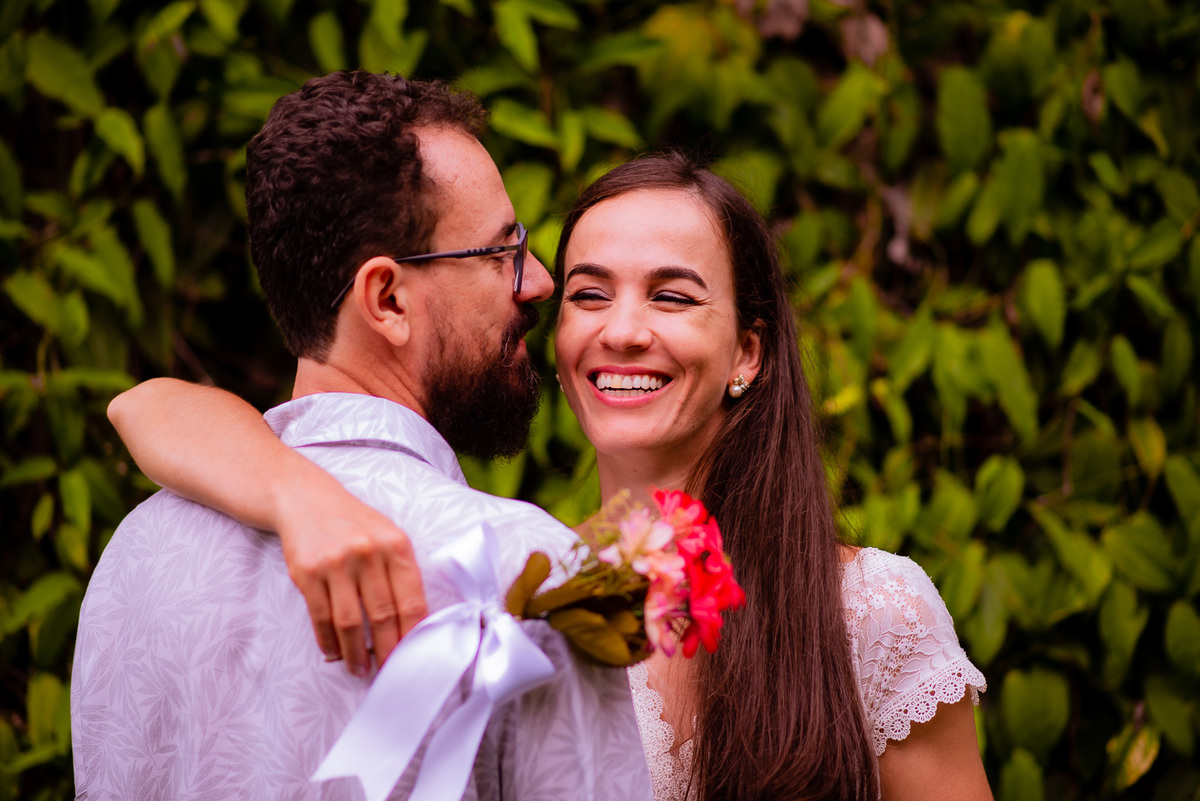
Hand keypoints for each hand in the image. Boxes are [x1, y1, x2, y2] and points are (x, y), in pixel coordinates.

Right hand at [276, 482, 426, 676]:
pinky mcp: (307, 572)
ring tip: (360, 668)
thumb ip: (401, 574)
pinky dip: (328, 641)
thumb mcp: (388, 536)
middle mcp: (368, 552)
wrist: (307, 500)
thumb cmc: (355, 525)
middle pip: (383, 616)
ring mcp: (336, 562)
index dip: (414, 636)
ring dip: (356, 653)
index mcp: (397, 545)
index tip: (415, 658)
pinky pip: (320, 617)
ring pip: (350, 623)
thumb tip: (412, 626)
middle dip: (387, 651)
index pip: (412, 601)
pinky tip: (334, 653)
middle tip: (389, 672)